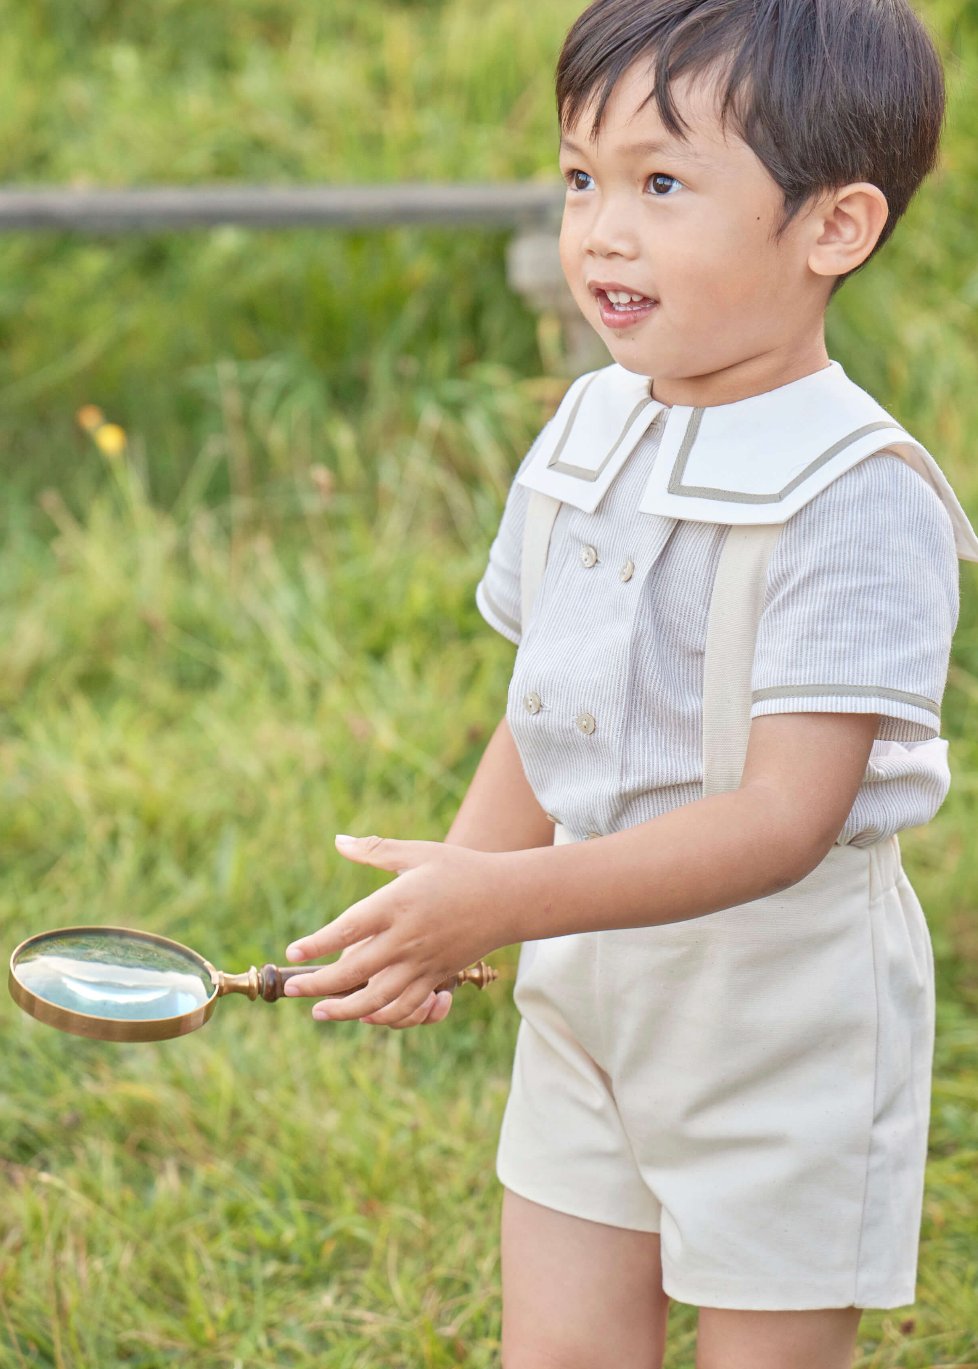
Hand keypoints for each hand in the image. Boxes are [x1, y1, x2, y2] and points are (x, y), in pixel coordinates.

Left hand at [283, 835, 508, 1026]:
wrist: (508, 898)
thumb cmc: (459, 869)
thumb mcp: (417, 852)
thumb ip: (375, 850)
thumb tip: (338, 841)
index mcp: (397, 904)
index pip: (347, 929)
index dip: (317, 945)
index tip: (293, 953)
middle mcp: (407, 939)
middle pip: (354, 971)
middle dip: (318, 984)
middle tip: (293, 988)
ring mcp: (423, 963)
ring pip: (378, 999)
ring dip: (344, 1010)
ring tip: (319, 1011)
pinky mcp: (437, 976)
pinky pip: (407, 1007)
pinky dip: (384, 1016)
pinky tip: (364, 1014)